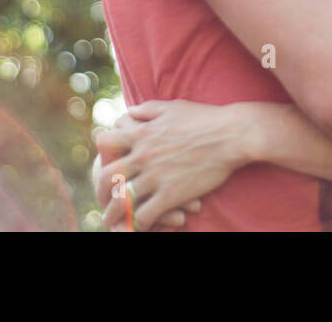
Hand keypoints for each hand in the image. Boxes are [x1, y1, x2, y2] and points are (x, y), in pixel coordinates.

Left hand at [92, 100, 252, 230]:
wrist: (231, 135)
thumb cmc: (204, 118)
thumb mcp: (171, 107)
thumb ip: (146, 110)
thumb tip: (129, 112)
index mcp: (142, 133)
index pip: (105, 143)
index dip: (101, 154)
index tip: (103, 163)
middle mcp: (143, 155)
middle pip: (108, 176)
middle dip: (100, 190)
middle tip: (102, 200)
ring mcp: (155, 176)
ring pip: (122, 201)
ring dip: (113, 214)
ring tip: (111, 222)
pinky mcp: (170, 195)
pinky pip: (144, 215)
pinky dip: (138, 223)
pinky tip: (141, 225)